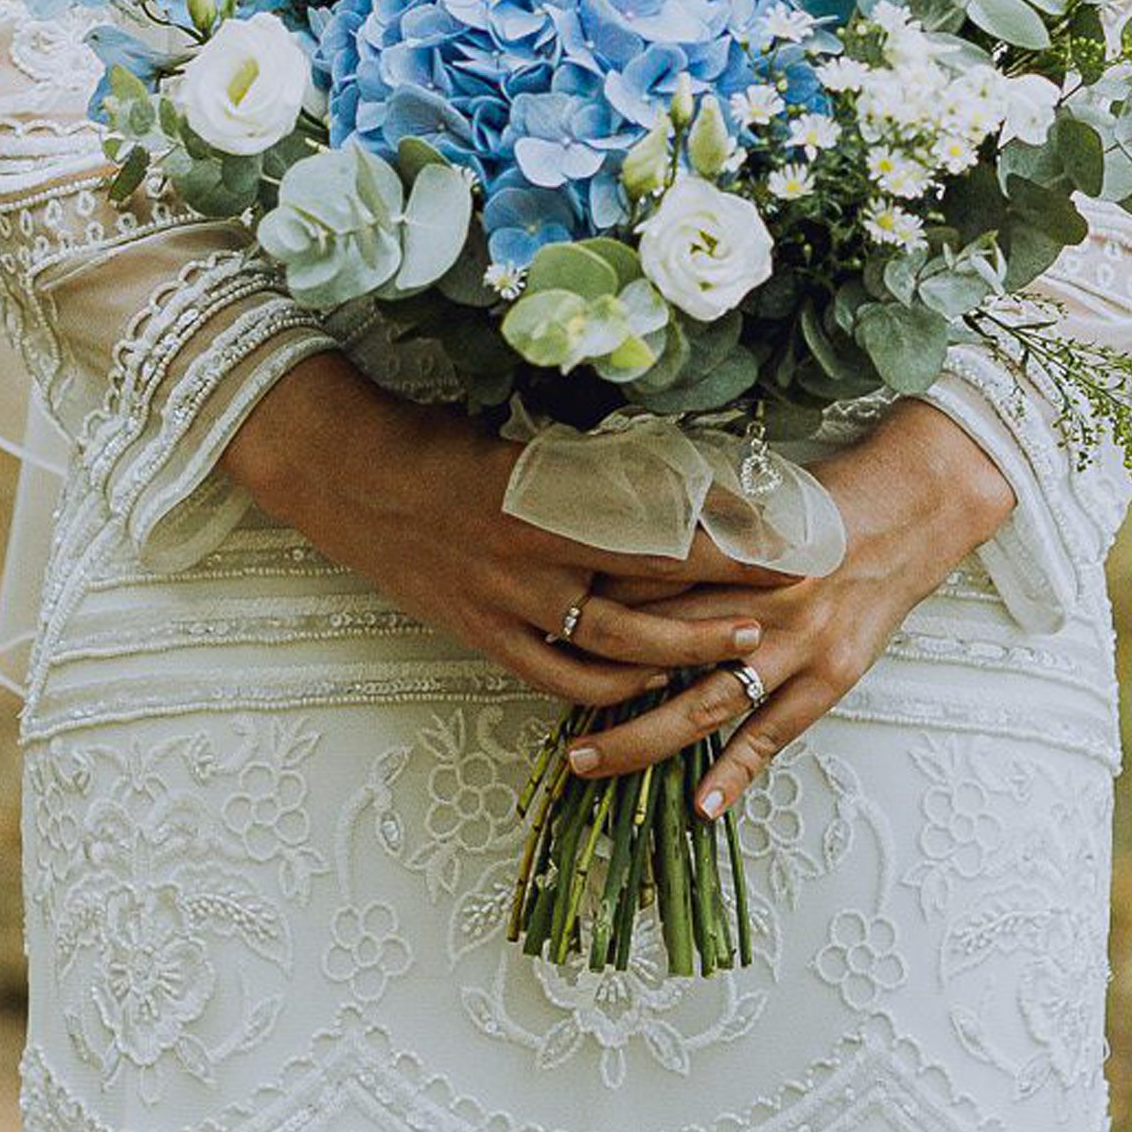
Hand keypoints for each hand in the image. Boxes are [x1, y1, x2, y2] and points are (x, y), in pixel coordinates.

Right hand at [222, 355, 798, 716]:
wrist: (348, 477)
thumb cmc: (437, 444)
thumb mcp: (522, 445)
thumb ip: (590, 471)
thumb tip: (668, 475)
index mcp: (548, 500)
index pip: (659, 527)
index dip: (727, 539)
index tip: (783, 535)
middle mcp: (531, 561)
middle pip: (648, 599)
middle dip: (721, 606)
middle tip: (782, 605)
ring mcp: (504, 606)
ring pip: (610, 648)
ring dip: (678, 652)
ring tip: (734, 650)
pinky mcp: (480, 635)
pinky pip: (556, 677)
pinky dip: (607, 686)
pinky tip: (647, 680)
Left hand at [551, 401, 1016, 818]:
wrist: (910, 513)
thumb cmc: (824, 506)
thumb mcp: (750, 502)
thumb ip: (688, 531)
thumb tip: (611, 547)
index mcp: (730, 548)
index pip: (640, 583)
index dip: (586, 611)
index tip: (538, 628)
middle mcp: (756, 597)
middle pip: (659, 645)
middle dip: (597, 679)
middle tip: (542, 705)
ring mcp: (795, 641)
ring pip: (704, 699)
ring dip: (642, 737)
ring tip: (589, 761)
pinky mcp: (831, 675)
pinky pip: (774, 732)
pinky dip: (736, 770)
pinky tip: (700, 803)